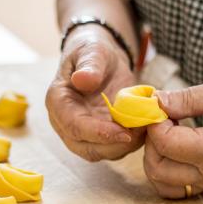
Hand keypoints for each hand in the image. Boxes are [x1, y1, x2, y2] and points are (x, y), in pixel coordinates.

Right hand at [46, 25, 144, 160]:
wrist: (98, 61)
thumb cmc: (92, 52)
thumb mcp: (93, 51)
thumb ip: (90, 64)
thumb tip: (82, 79)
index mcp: (58, 102)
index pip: (73, 126)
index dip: (98, 133)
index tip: (124, 133)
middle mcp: (64, 123)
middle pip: (86, 148)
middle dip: (114, 145)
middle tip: (141, 132)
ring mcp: (80, 133)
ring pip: (100, 153)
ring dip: (124, 146)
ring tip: (144, 128)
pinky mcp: (96, 137)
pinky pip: (111, 149)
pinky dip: (129, 144)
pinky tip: (143, 128)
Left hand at [143, 74, 202, 197]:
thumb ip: (185, 99)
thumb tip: (154, 102)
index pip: (165, 144)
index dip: (154, 123)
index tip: (160, 107)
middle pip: (157, 169)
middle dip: (150, 142)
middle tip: (161, 121)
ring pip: (161, 183)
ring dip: (154, 157)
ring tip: (166, 133)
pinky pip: (174, 185)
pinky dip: (164, 168)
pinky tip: (172, 145)